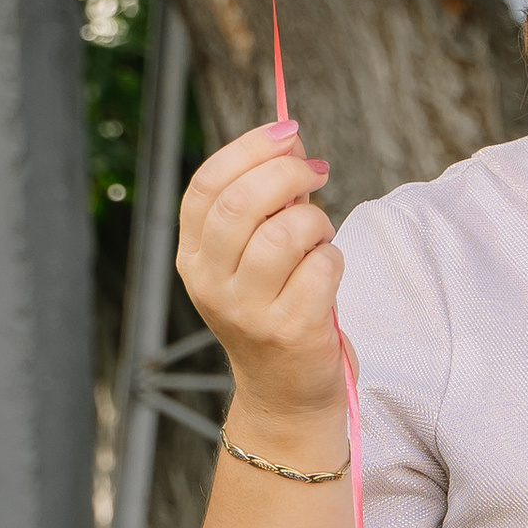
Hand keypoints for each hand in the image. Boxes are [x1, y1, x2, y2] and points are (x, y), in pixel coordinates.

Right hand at [177, 119, 345, 440]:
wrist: (285, 395)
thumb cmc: (276, 310)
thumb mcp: (252, 258)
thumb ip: (265, 203)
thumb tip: (292, 142)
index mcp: (193, 257)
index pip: (206, 186)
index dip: (249, 149)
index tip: (288, 132)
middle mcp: (210, 284)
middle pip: (241, 203)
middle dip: (288, 174)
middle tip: (317, 174)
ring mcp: (247, 311)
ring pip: (285, 232)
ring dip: (317, 221)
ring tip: (320, 235)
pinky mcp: (290, 331)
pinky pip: (322, 267)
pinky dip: (334, 259)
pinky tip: (327, 273)